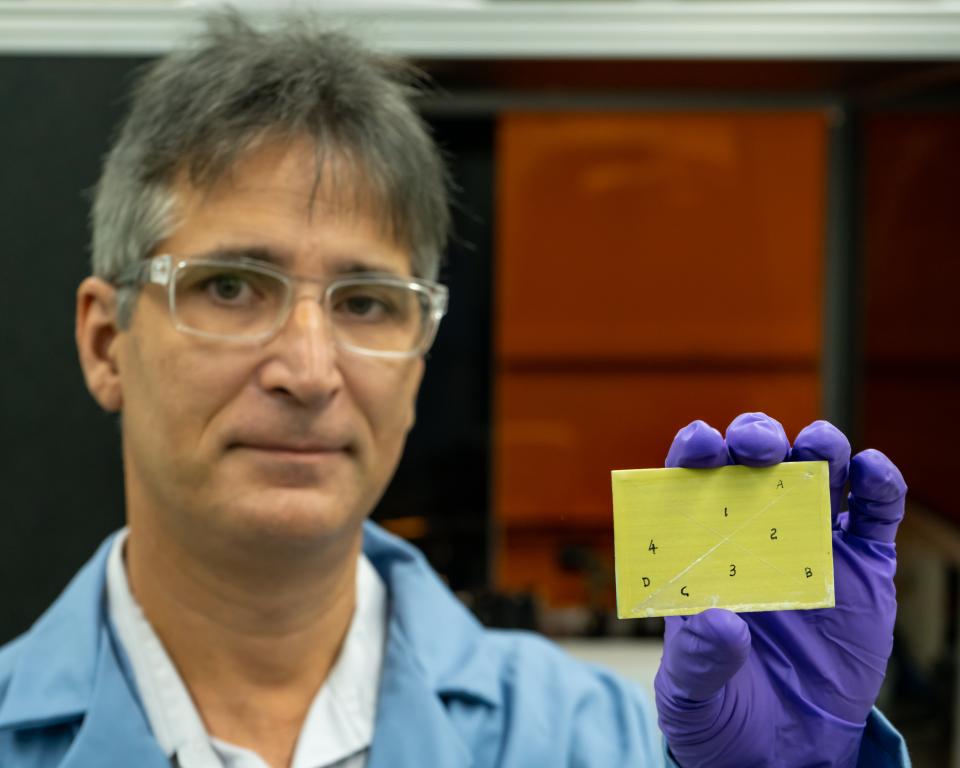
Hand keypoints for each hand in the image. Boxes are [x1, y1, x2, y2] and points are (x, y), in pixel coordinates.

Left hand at [654, 413, 905, 767]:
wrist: (783, 751)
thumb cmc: (721, 709)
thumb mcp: (691, 695)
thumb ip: (698, 660)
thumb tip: (719, 622)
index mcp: (701, 548)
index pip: (692, 481)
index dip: (696, 451)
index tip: (702, 445)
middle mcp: (753, 532)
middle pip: (754, 460)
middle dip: (756, 437)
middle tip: (758, 448)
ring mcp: (811, 544)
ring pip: (817, 470)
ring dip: (819, 446)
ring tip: (819, 450)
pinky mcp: (863, 567)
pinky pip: (876, 512)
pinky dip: (879, 483)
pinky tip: (871, 472)